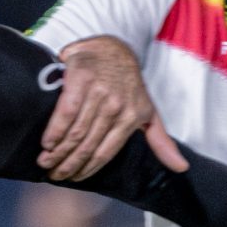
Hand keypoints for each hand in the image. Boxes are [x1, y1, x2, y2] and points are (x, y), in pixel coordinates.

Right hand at [38, 36, 188, 181]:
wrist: (113, 46)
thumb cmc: (129, 83)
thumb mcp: (149, 110)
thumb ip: (160, 140)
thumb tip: (181, 168)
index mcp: (132, 117)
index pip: (106, 152)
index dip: (87, 169)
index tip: (73, 180)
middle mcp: (116, 106)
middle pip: (88, 145)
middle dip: (68, 165)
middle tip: (54, 174)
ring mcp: (98, 92)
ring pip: (75, 132)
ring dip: (58, 152)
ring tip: (45, 163)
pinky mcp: (80, 79)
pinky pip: (65, 112)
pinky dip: (54, 130)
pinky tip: (47, 143)